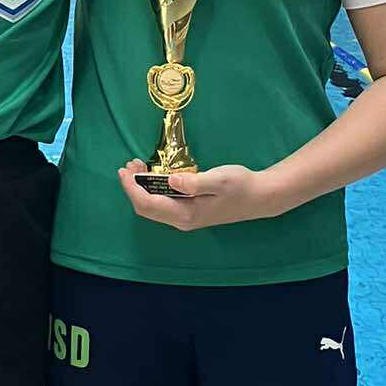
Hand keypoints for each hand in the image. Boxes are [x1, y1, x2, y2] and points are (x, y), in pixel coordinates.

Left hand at [118, 158, 277, 229]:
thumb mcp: (219, 180)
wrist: (260, 197)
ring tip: (136, 167)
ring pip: (152, 206)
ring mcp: (185, 217)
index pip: (148, 204)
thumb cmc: (241, 186)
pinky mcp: (188, 211)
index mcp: (186, 215)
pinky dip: (152, 189)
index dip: (132, 189)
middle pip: (146, 208)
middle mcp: (181, 220)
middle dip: (132, 188)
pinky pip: (162, 203)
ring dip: (141, 188)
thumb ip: (195, 182)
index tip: (126, 170)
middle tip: (129, 165)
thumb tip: (171, 180)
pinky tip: (153, 175)